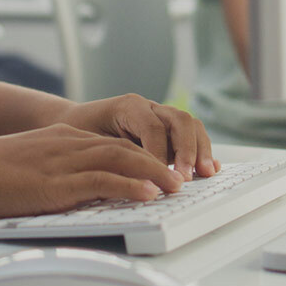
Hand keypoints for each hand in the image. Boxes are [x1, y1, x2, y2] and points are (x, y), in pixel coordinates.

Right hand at [0, 123, 184, 218]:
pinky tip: (148, 193)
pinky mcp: (55, 181)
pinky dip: (130, 185)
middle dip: (157, 162)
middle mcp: (66, 144)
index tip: (159, 169)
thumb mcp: (24, 164)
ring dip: (154, 172)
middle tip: (180, 177)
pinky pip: (102, 180)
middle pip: (125, 147)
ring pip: (121, 159)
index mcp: (60, 139)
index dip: (140, 156)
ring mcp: (62, 161)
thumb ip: (50, 171)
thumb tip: (68, 192)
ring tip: (176, 186)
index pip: (110, 143)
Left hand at [55, 94, 218, 180]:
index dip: (159, 153)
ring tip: (206, 173)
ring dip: (200, 150)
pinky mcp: (169, 132)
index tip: (160, 176)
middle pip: (179, 120)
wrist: (74, 122)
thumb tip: (130, 179)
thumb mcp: (88, 142)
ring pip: (190, 125)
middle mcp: (149, 108)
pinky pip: (192, 136)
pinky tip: (210, 168)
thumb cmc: (79, 132)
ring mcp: (162, 117)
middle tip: (186, 176)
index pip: (153, 127)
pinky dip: (202, 151)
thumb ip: (110, 155)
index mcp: (128, 106)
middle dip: (187, 149)